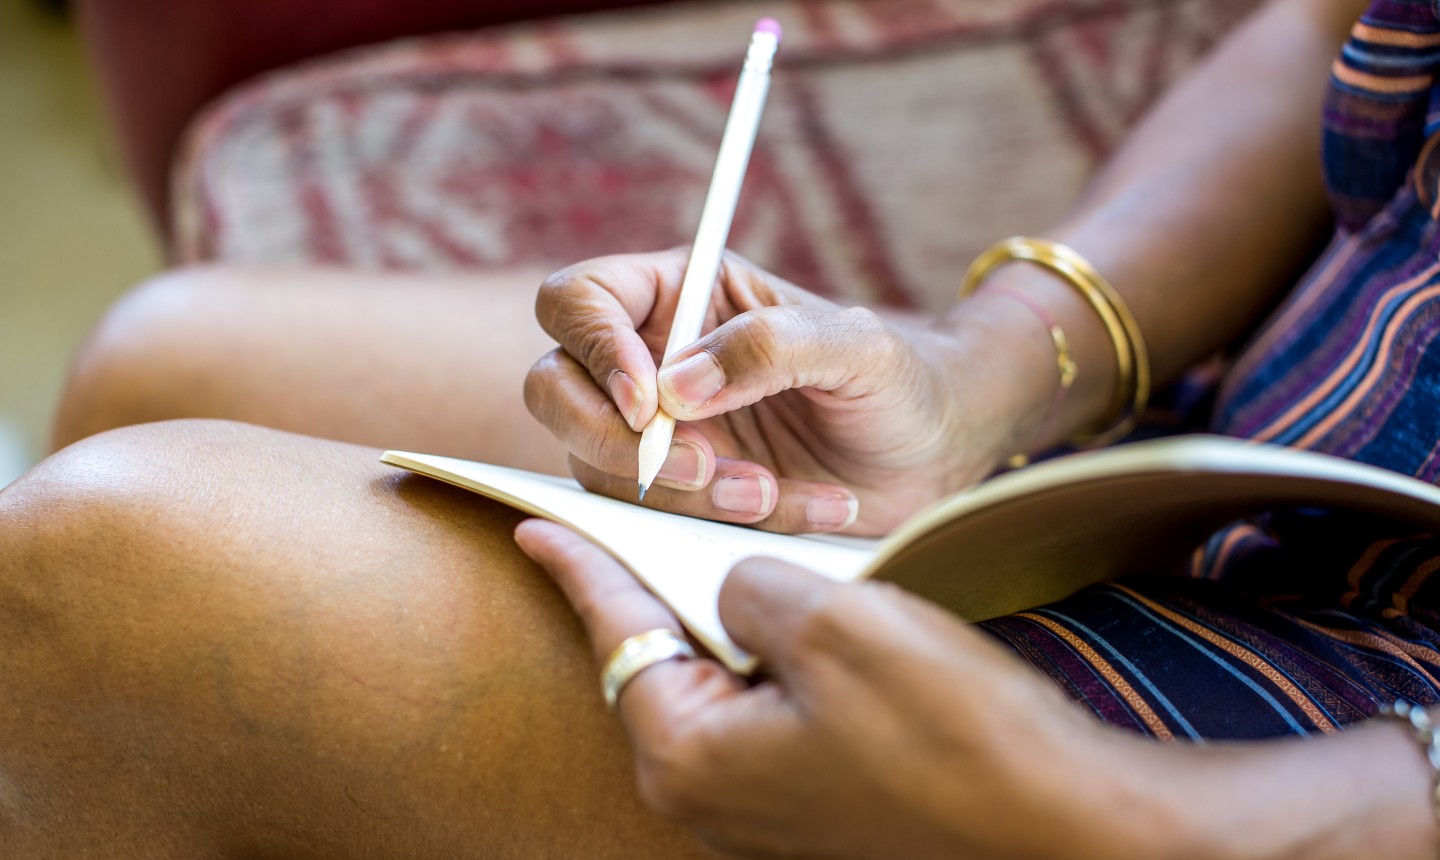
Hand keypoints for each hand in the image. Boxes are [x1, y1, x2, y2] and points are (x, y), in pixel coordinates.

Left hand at [514, 518, 1168, 859]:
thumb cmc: (946, 730)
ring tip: (718, 555)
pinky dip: (769, 658)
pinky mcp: (810, 805)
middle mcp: (707, 794)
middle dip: (651, 586)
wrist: (1056, 824)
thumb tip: (738, 590)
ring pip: (716, 684)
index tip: (533, 524)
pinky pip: (763, 713)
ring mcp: (760, 809)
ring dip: (722, 619)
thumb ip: (748, 586)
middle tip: (628, 519)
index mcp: (688, 751)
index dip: (579, 564)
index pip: (617, 630)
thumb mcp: (831, 622)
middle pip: (658, 660)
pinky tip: (796, 618)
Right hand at [525, 250, 1030, 534]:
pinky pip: (659, 521)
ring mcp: (657, 434)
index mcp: (679, 293)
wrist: (932, 459)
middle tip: (702, 466)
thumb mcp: (855, 346)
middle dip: (616, 441)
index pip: (577, 301)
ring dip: (685, 494)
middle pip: (555, 390)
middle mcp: (650, 361)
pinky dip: (723, 525)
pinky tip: (802, 508)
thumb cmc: (898, 380)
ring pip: (601, 468)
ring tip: (773, 491)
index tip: (648, 401)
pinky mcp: (680, 497)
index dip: (592, 347)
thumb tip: (674, 389)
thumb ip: (769, 346)